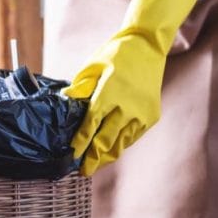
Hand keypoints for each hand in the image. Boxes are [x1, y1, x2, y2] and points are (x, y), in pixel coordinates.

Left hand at [64, 32, 165, 175]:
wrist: (148, 46)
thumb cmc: (116, 53)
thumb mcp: (93, 66)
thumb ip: (80, 87)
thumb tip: (65, 102)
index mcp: (109, 93)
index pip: (90, 125)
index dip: (80, 143)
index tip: (72, 155)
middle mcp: (127, 107)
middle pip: (105, 140)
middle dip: (93, 158)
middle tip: (82, 171)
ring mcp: (141, 113)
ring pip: (121, 143)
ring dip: (107, 156)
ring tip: (96, 165)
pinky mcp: (151, 116)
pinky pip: (133, 137)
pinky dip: (121, 144)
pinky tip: (111, 150)